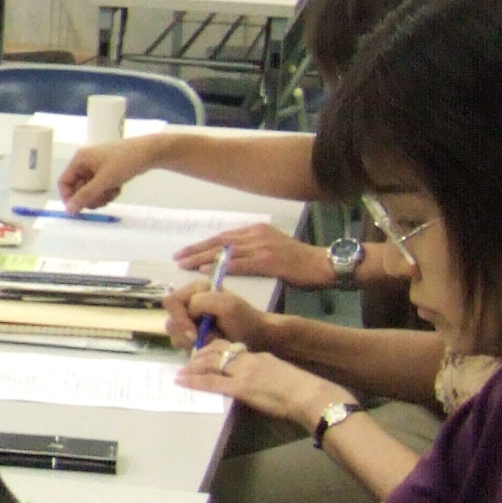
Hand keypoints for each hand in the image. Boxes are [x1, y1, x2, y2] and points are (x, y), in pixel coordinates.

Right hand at [56, 135, 165, 211]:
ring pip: (90, 190)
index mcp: (79, 159)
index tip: (77, 211)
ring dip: (100, 196)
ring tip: (113, 192)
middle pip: (78, 188)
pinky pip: (101, 188)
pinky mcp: (107, 172)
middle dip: (90, 197)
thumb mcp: (104, 180)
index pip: (64, 182)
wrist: (150, 152)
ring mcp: (97, 167)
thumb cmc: (125, 162)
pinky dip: (108, 192)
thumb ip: (85, 195)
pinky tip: (118, 188)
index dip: (69, 197)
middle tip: (103, 200)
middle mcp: (85, 163)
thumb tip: (69, 210)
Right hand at [161, 285, 269, 352]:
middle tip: (200, 341)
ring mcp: (189, 321)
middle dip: (184, 333)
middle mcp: (189, 303)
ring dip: (189, 342)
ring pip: (174, 335)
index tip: (193, 332)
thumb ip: (202, 302)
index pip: (171, 302)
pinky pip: (181, 344)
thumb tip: (188, 312)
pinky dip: (192, 348)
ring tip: (208, 342)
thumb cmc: (245, 319)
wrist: (257, 338)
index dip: (179, 318)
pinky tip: (206, 347)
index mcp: (195, 290)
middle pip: (170, 320)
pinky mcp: (191, 336)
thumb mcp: (227, 305)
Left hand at [174, 222, 331, 288]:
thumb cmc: (300, 261)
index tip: (185, 251)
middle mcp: (256, 235)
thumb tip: (232, 258)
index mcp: (256, 231)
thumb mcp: (273, 247)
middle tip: (177, 257)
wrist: (323, 264)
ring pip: (224, 252)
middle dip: (196, 250)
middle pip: (219, 242)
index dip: (202, 244)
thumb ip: (253, 250)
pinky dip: (219, 267)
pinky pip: (238, 264)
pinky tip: (204, 271)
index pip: (223, 236)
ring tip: (184, 264)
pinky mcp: (268, 261)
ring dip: (202, 259)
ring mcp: (261, 247)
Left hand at [180, 341, 354, 430]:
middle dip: (199, 356)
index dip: (213, 348)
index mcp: (259, 356)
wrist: (310, 396)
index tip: (203, 353)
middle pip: (217, 351)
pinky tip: (182, 381)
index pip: (231, 347)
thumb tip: (254, 377)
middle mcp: (249, 360)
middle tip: (187, 362)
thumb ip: (265, 371)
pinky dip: (194, 381)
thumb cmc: (302, 390)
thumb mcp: (280, 373)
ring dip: (193, 367)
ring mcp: (244, 373)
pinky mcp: (241, 388)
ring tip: (181, 372)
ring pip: (210, 363)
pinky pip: (211, 382)